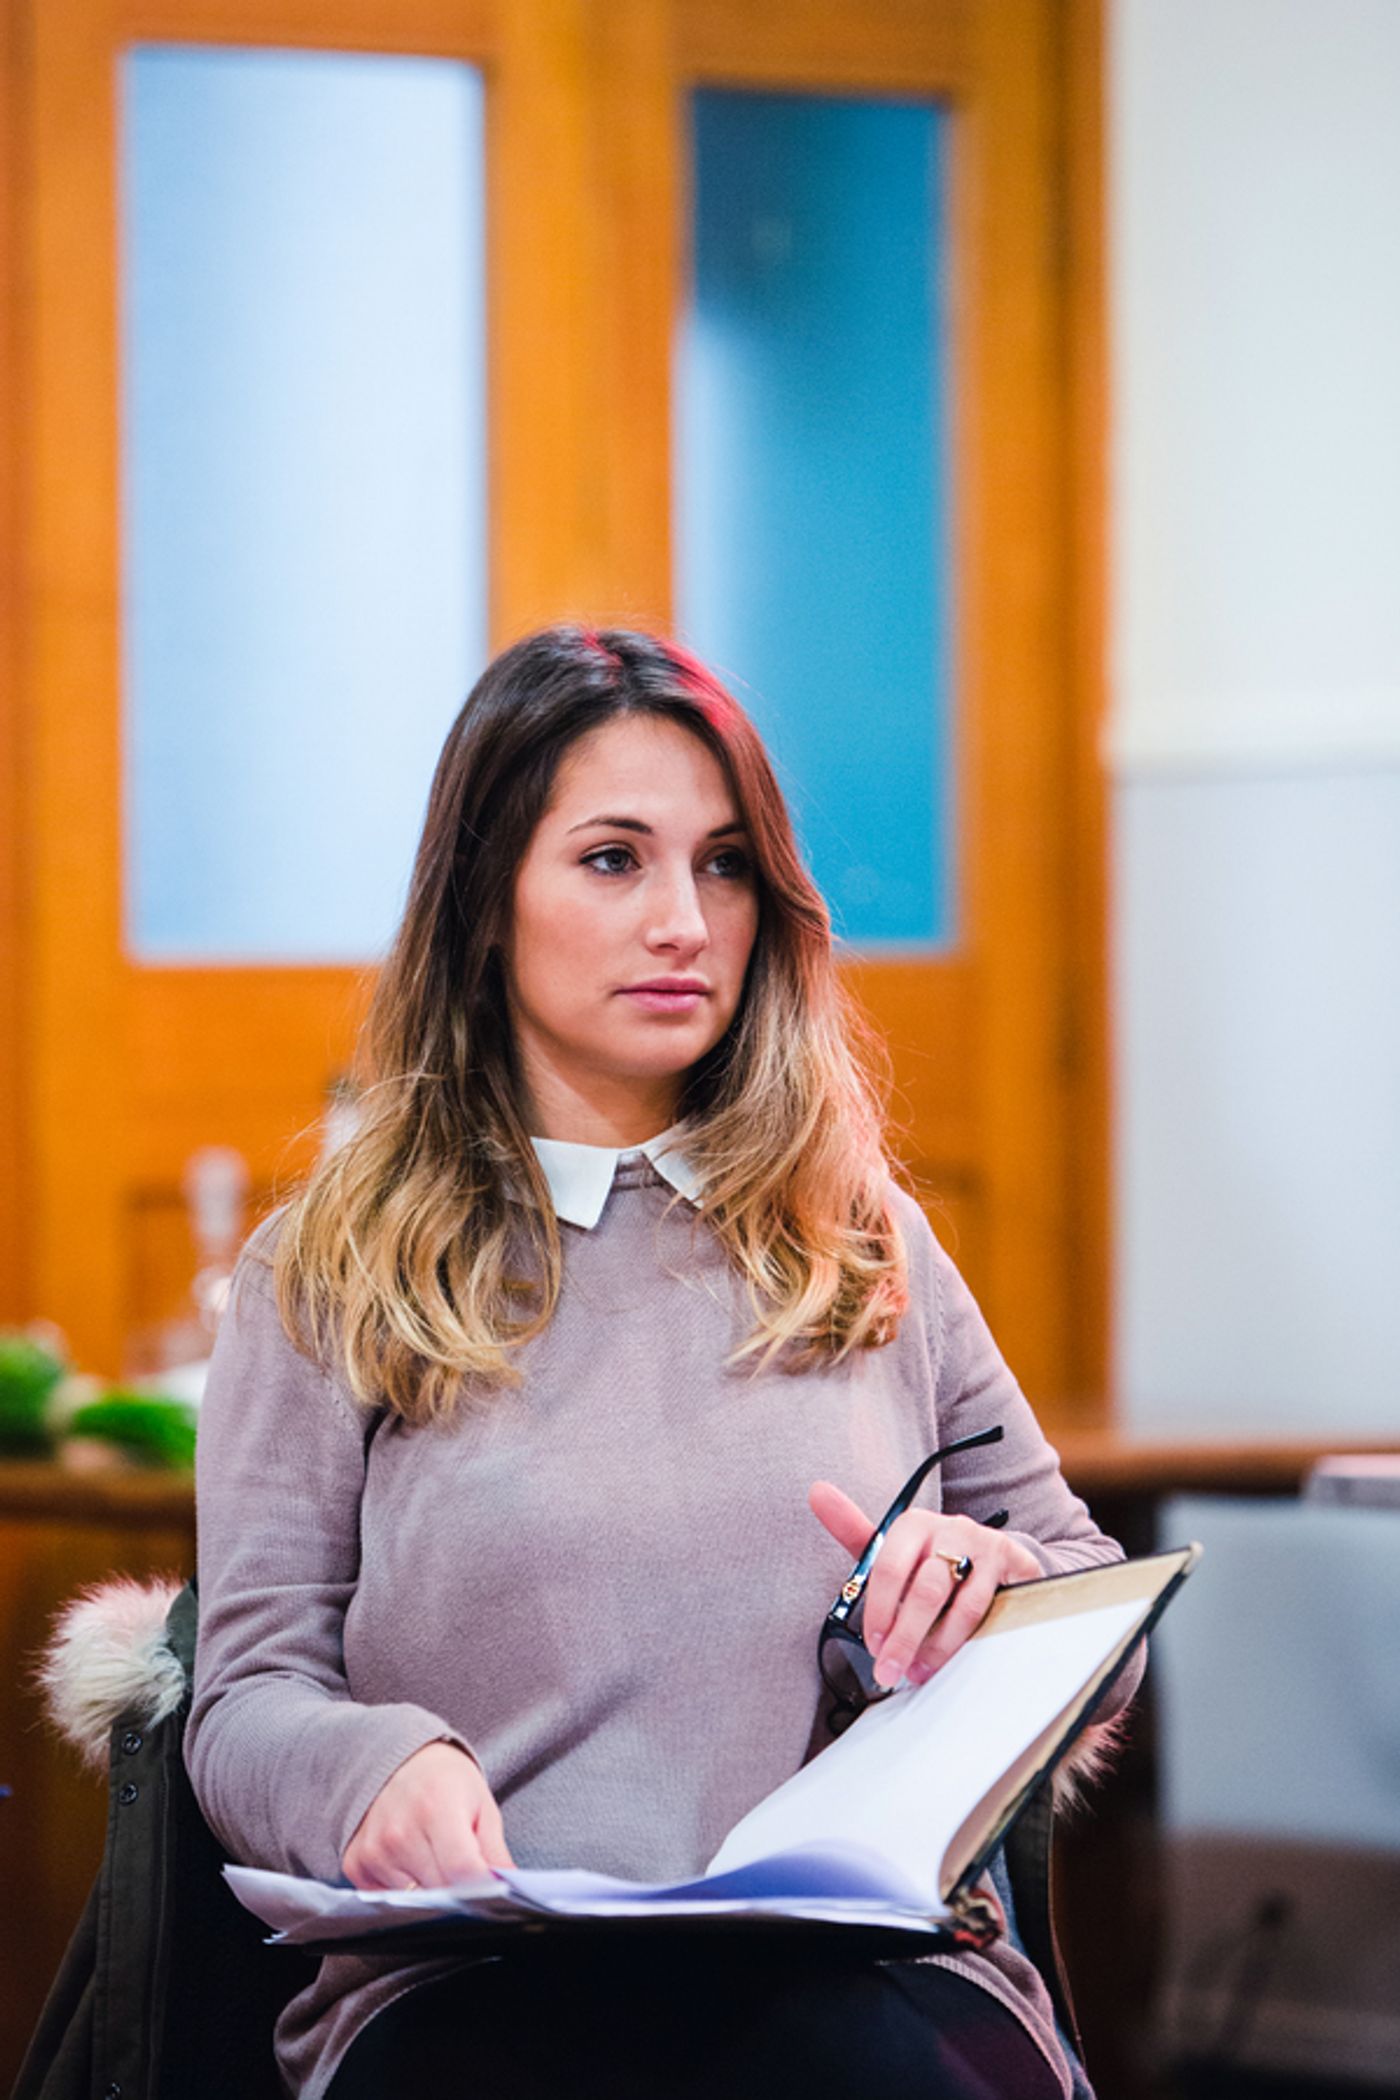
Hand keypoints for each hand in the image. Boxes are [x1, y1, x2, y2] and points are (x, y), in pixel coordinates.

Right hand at [341, 1741, 513, 1891]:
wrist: (398, 1761)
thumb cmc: (445, 1782)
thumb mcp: (481, 1804)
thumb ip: (495, 1850)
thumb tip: (509, 1887)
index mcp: (437, 1808)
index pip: (463, 1870)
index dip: (481, 1887)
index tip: (490, 1890)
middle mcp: (399, 1831)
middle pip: (440, 1891)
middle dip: (458, 1890)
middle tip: (462, 1868)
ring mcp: (374, 1850)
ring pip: (414, 1900)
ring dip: (428, 1889)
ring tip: (432, 1856)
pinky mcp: (355, 1864)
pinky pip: (386, 1898)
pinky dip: (402, 1889)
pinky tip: (408, 1862)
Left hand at [809, 1482, 1042, 1690]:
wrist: (994, 1554)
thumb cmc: (932, 1557)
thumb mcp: (893, 1547)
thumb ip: (853, 1530)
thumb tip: (815, 1492)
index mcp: (913, 1524)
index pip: (889, 1569)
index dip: (880, 1613)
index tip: (874, 1646)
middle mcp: (949, 1528)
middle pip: (925, 1592)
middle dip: (905, 1638)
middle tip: (891, 1671)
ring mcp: (984, 1546)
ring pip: (961, 1607)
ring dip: (938, 1647)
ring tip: (921, 1671)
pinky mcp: (1013, 1565)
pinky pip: (992, 1610)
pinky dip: (971, 1640)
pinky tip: (958, 1658)